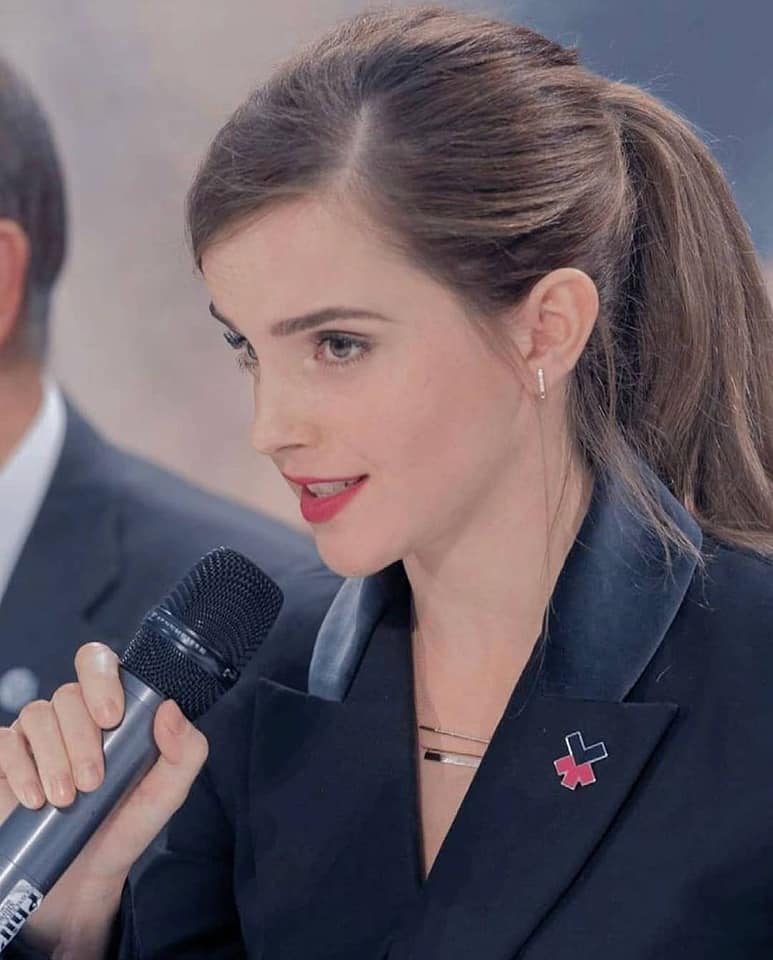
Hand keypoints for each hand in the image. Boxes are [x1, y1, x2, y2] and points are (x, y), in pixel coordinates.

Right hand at [0, 641, 208, 954]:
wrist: (84, 881)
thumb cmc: (125, 826)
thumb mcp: (166, 795)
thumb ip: (184, 753)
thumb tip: (171, 709)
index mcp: (110, 710)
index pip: (98, 663)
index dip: (101, 678)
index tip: (112, 717)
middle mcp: (70, 717)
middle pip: (67, 695)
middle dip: (81, 738)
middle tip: (93, 781)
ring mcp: (35, 738)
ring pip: (35, 716)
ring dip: (53, 757)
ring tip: (67, 797)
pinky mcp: (6, 762)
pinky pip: (3, 742)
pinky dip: (19, 769)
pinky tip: (35, 799)